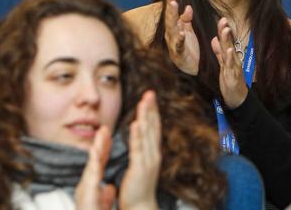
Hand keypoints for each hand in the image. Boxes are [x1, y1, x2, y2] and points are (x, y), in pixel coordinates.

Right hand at [75, 126, 116, 209]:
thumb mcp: (102, 205)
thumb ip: (105, 195)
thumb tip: (110, 187)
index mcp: (93, 187)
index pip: (100, 165)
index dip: (104, 149)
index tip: (108, 134)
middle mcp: (87, 187)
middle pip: (95, 162)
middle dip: (99, 145)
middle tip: (105, 128)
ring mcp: (86, 190)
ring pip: (92, 167)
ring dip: (96, 151)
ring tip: (101, 136)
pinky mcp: (86, 196)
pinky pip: (90, 179)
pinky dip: (93, 166)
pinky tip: (96, 155)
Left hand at [119, 91, 160, 209]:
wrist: (140, 207)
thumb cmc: (137, 189)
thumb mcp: (140, 166)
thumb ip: (141, 152)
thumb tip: (140, 141)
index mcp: (152, 153)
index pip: (153, 128)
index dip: (152, 112)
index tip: (149, 98)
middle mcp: (153, 154)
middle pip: (153, 127)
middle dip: (151, 109)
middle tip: (150, 92)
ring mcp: (148, 160)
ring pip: (147, 134)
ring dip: (146, 117)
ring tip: (144, 102)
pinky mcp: (140, 168)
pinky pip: (138, 148)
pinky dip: (138, 135)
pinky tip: (137, 123)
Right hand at [163, 0, 199, 74]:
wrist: (192, 68)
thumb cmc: (188, 48)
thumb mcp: (188, 31)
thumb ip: (186, 19)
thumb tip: (188, 6)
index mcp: (175, 28)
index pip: (172, 13)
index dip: (170, 3)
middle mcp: (172, 35)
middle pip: (170, 19)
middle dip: (170, 7)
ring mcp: (174, 44)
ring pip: (172, 29)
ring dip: (173, 18)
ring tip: (174, 7)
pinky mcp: (179, 53)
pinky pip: (179, 45)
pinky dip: (179, 39)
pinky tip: (181, 32)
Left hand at [211, 17, 247, 109]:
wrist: (237, 98)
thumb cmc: (230, 80)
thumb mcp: (223, 64)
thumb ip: (218, 52)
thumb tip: (214, 39)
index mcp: (229, 57)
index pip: (225, 41)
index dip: (223, 30)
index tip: (222, 19)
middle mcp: (233, 60)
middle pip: (228, 43)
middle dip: (225, 31)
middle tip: (223, 19)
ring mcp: (234, 67)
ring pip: (229, 52)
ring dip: (228, 40)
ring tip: (225, 30)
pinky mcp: (232, 76)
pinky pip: (230, 66)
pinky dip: (230, 58)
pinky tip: (229, 50)